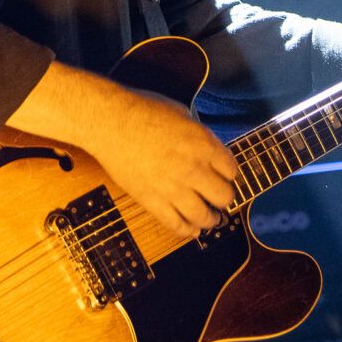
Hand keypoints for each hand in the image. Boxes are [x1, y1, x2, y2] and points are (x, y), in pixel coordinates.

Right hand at [92, 90, 238, 240]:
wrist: (109, 122)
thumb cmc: (142, 110)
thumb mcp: (181, 113)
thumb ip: (198, 135)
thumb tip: (207, 149)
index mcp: (203, 143)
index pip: (232, 170)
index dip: (229, 174)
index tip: (224, 176)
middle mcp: (193, 168)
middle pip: (224, 197)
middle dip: (224, 198)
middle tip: (218, 196)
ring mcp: (173, 187)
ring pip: (204, 217)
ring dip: (210, 219)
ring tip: (209, 217)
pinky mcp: (152, 201)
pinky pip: (177, 225)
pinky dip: (188, 230)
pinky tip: (192, 228)